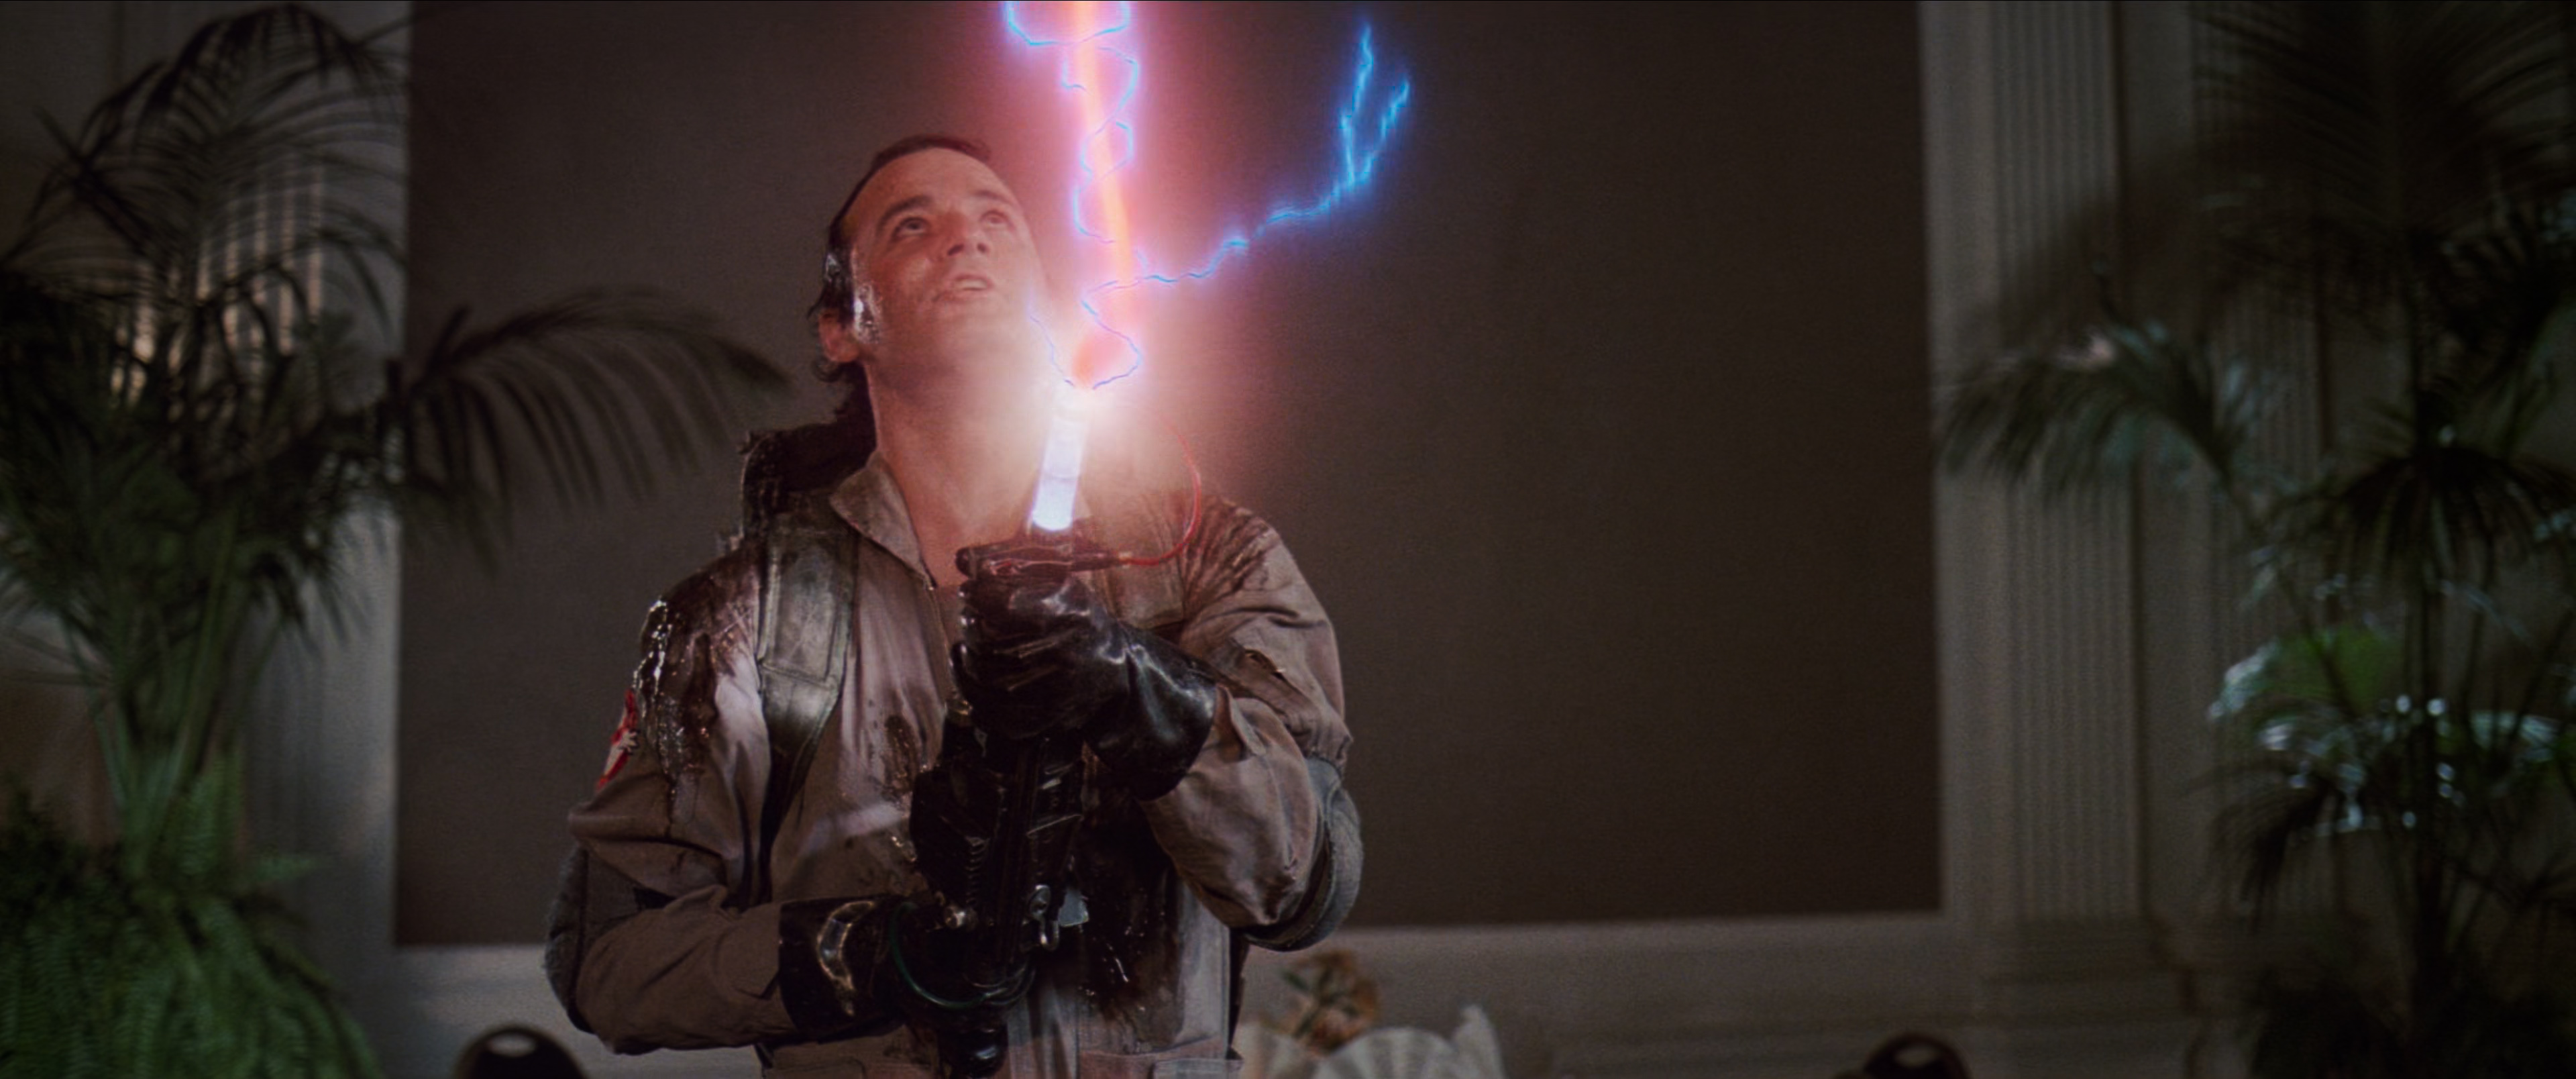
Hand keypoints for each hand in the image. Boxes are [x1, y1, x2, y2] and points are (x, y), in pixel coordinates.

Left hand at [953, 537, 1122, 740]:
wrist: (1116, 672)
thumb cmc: (1083, 623)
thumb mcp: (1065, 585)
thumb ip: (1021, 569)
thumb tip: (966, 560)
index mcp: (1070, 616)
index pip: (1005, 604)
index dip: (979, 595)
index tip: (972, 591)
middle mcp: (1062, 656)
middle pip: (989, 642)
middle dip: (971, 626)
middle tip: (970, 617)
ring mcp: (1052, 694)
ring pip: (983, 679)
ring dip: (965, 660)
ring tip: (966, 645)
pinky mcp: (1042, 722)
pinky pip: (990, 713)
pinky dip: (971, 694)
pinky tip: (970, 676)